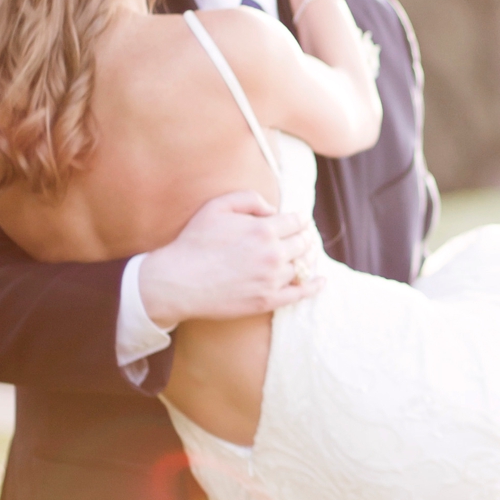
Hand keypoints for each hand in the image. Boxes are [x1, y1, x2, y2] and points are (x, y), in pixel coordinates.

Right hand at [141, 191, 322, 327]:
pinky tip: (321, 281)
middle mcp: (273, 255)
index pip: (297, 221)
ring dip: (305, 258)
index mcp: (264, 230)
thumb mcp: (217, 206)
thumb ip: (250, 198)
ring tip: (304, 254)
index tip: (295, 222)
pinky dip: (314, 286)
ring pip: (302, 266)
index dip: (297, 220)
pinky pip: (300, 293)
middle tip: (301, 237)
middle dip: (304, 237)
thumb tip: (273, 210)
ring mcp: (271, 280)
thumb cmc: (195, 241)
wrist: (178, 281)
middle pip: (303, 242)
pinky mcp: (267, 301)